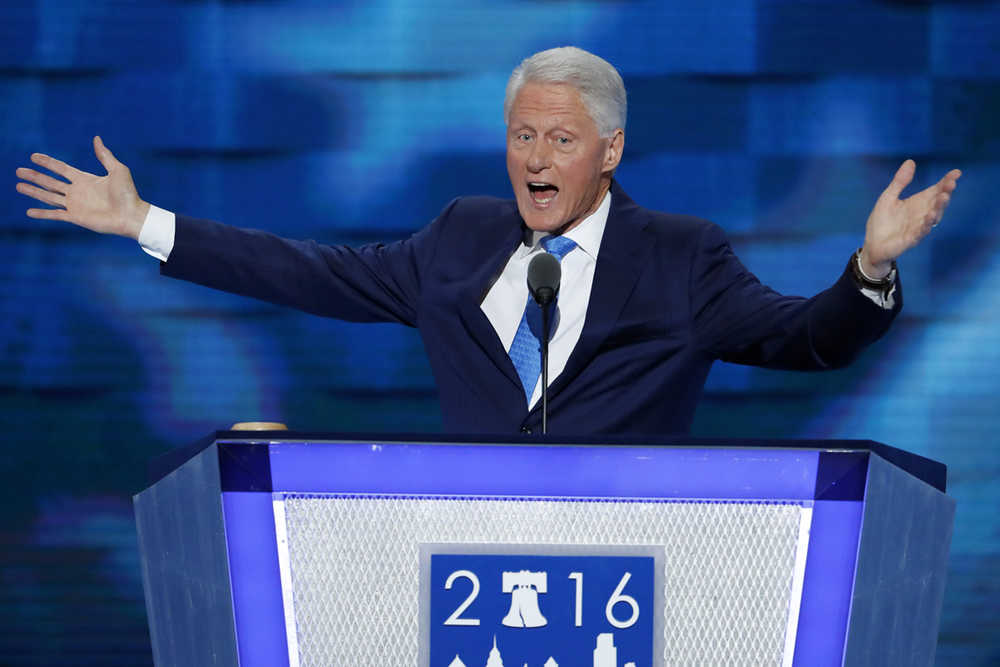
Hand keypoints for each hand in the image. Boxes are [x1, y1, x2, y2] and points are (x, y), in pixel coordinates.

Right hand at [15, 136, 148, 239]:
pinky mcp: (76, 217)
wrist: (132, 215)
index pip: (61, 169)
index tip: (33, 156)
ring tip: (18, 186)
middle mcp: (77, 191)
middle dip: (35, 176)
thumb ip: (104, 155)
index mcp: (85, 179)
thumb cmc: (128, 194)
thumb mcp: (118, 170)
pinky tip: (29, 212)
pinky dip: (42, 214)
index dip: (47, 162)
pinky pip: (55, 215)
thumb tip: (97, 138)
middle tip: (18, 171)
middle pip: (50, 182)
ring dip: (33, 192)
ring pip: (48, 197)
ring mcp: (75, 205)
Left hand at [861, 159, 960, 277]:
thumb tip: (910, 161)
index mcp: (918, 202)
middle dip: (945, 193)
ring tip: (943, 197)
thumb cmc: (882, 221)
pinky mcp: (911, 239)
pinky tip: (929, 217)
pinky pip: (920, 232)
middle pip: (937, 202)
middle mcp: (922, 214)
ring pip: (933, 217)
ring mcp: (918, 227)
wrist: (873, 244)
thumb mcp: (888, 197)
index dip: (946, 182)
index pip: (935, 190)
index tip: (956, 172)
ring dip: (938, 207)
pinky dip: (925, 225)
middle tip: (951, 184)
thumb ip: (900, 181)